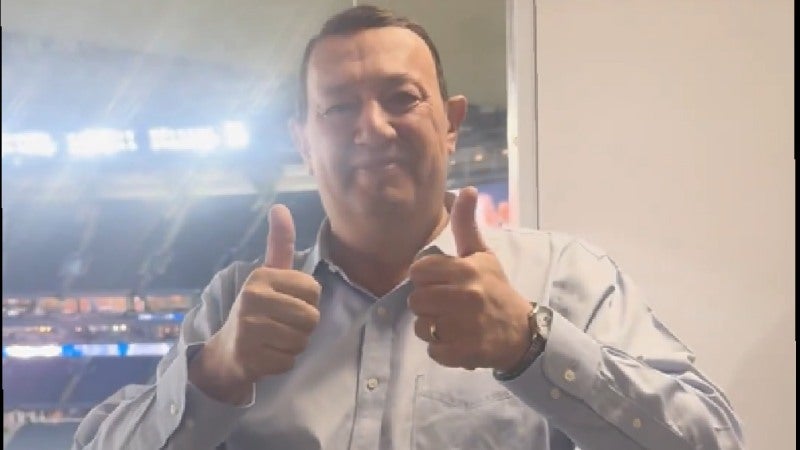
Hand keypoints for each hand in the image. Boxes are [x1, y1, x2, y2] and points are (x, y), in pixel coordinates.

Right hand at [189, 204, 320, 403]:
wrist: (227, 350)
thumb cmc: (258, 307)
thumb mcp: (268, 273)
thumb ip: (279, 243)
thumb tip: (280, 206)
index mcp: (261, 277)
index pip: (313, 289)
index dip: (308, 300)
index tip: (287, 302)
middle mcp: (252, 298)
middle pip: (311, 317)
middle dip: (303, 326)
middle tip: (282, 324)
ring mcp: (249, 329)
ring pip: (302, 340)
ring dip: (294, 344)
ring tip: (274, 338)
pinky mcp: (249, 357)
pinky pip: (289, 361)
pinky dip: (283, 361)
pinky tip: (266, 354)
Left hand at [408, 187, 531, 370]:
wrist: (522, 331)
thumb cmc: (496, 289)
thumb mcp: (482, 255)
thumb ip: (466, 224)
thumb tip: (467, 188)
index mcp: (466, 271)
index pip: (418, 271)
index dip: (425, 277)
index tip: (440, 281)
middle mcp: (465, 297)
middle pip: (416, 300)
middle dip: (426, 303)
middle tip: (445, 304)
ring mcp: (465, 327)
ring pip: (421, 326)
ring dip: (431, 327)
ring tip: (450, 323)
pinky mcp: (464, 353)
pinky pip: (433, 350)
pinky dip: (441, 349)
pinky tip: (456, 340)